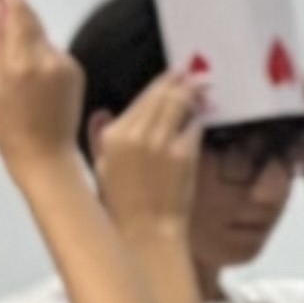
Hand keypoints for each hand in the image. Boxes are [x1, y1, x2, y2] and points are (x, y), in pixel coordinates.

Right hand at [0, 0, 84, 175]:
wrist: (44, 154)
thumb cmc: (12, 129)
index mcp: (21, 62)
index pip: (19, 12)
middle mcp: (48, 59)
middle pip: (32, 22)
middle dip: (16, 17)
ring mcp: (66, 64)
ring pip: (42, 39)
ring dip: (28, 42)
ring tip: (14, 69)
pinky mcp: (77, 71)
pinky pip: (54, 54)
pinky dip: (41, 58)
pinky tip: (34, 81)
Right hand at [88, 67, 207, 257]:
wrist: (144, 231)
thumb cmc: (121, 204)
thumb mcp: (100, 168)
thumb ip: (99, 137)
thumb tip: (102, 113)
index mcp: (113, 135)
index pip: (141, 98)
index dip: (160, 84)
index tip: (172, 75)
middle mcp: (135, 133)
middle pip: (162, 95)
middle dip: (179, 81)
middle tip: (192, 71)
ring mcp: (161, 142)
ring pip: (180, 104)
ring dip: (193, 91)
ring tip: (203, 83)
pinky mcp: (184, 153)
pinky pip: (194, 126)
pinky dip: (199, 118)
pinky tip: (204, 112)